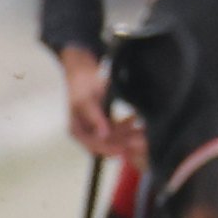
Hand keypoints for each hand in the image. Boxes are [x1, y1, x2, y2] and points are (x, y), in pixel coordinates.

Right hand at [59, 46, 143, 166]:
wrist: (83, 69)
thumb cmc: (81, 82)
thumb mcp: (88, 100)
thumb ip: (96, 118)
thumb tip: (103, 135)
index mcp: (76, 130)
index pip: (93, 145)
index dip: (109, 148)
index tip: (124, 148)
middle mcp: (85, 133)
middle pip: (106, 144)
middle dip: (122, 142)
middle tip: (138, 140)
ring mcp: (95, 128)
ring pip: (114, 138)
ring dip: (127, 135)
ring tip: (141, 129)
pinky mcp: (104, 123)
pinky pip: (117, 129)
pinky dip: (126, 126)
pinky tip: (134, 119)